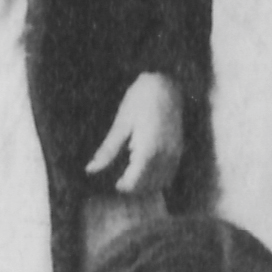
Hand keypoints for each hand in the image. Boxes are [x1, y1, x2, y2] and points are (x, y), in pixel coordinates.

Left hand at [87, 74, 185, 211]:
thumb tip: (91, 169)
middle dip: (136, 187)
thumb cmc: (140, 100)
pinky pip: (171, 171)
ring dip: (149, 184)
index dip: (124, 186)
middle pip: (149, 185)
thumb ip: (107, 150)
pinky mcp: (180, 148)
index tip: (115, 184)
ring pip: (163, 181)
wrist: (165, 83)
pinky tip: (149, 168)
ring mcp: (175, 152)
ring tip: (135, 175)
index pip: (135, 181)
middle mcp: (164, 155)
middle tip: (122, 181)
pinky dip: (160, 176)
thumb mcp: (121, 124)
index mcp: (147, 150)